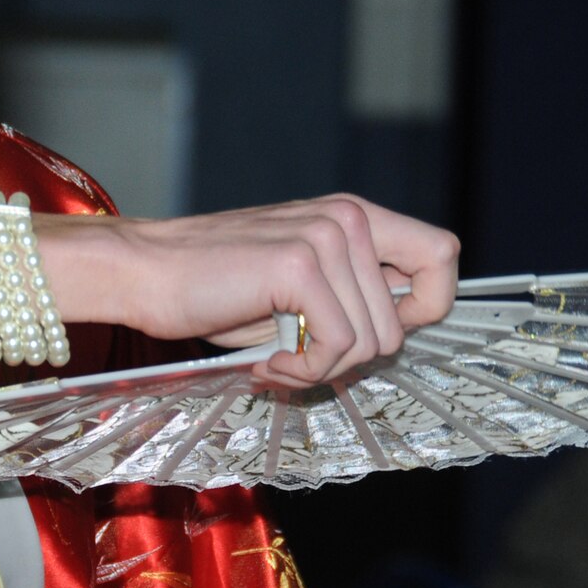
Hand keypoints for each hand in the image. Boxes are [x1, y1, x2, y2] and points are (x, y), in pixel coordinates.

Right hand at [70, 194, 459, 388]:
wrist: (146, 273)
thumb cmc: (215, 287)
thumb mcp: (300, 286)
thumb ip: (352, 294)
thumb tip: (399, 331)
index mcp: (353, 215)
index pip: (442, 254)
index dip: (428, 305)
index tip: (377, 333)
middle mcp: (347, 218)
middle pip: (405, 320)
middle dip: (357, 358)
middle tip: (305, 357)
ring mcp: (325, 237)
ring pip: (372, 341)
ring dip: (324, 368)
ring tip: (277, 357)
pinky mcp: (299, 266)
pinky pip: (337, 348)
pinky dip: (304, 372)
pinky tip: (268, 363)